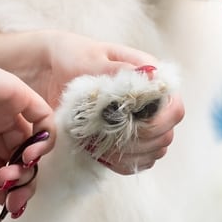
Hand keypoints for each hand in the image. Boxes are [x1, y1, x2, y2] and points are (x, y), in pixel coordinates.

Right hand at [0, 42, 53, 221]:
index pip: (4, 167)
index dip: (7, 191)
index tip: (3, 208)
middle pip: (23, 160)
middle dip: (22, 187)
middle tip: (12, 203)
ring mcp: (6, 109)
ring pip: (36, 143)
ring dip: (30, 168)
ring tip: (9, 178)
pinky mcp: (15, 94)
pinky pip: (45, 119)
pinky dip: (45, 141)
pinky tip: (27, 157)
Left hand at [17, 31, 184, 172]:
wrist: (48, 70)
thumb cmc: (71, 58)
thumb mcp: (91, 59)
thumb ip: (118, 71)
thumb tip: (147, 79)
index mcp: (150, 78)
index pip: (173, 107)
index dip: (159, 122)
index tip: (133, 124)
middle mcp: (151, 102)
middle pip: (166, 134)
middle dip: (141, 141)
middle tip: (109, 138)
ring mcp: (140, 123)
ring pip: (155, 150)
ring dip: (131, 153)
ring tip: (101, 145)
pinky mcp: (125, 140)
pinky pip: (137, 162)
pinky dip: (123, 163)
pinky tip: (103, 155)